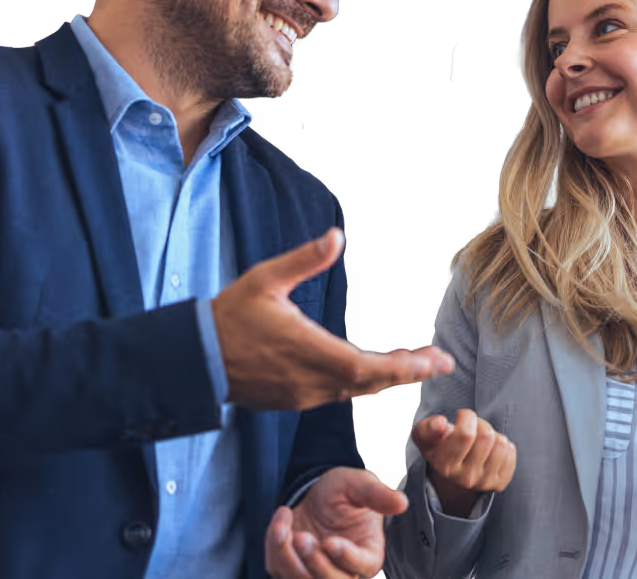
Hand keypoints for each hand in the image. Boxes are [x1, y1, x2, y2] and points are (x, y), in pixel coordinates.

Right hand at [210, 228, 454, 410]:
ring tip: (417, 363)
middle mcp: (308, 379)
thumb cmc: (230, 314)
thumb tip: (337, 236)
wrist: (196, 359)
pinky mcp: (294, 399)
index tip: (430, 360)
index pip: (364, 366)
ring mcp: (301, 394)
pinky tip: (376, 370)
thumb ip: (305, 260)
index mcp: (305, 349)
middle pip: (369, 383)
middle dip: (407, 371)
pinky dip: (363, 383)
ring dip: (387, 377)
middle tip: (440, 363)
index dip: (400, 366)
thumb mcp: (266, 278)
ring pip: (355, 391)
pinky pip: (337, 394)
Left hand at [265, 467, 406, 578]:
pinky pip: (279, 570)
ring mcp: (316, 574)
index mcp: (368, 555)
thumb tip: (402, 502)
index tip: (331, 542)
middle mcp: (344, 572)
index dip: (346, 558)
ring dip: (287, 557)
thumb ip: (378, 494)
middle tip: (302, 536)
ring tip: (283, 525)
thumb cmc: (344, 492)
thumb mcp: (360, 484)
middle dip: (313, 563)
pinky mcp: (291, 570)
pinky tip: (281, 520)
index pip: (362, 567)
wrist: (318, 495)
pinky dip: (274, 548)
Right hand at [412, 408, 515, 493]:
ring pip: (501, 444)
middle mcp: (465, 478)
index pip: (466, 433)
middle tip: (472, 428)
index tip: (460, 416)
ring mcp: (484, 483)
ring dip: (493, 434)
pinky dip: (503, 445)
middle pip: (486, 436)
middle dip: (480, 423)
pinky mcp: (499, 483)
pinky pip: (511, 453)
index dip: (466, 416)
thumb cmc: (438, 444)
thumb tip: (441, 424)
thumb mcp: (425, 434)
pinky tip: (490, 449)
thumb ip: (429, 427)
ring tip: (481, 439)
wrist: (449, 468)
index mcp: (445, 465)